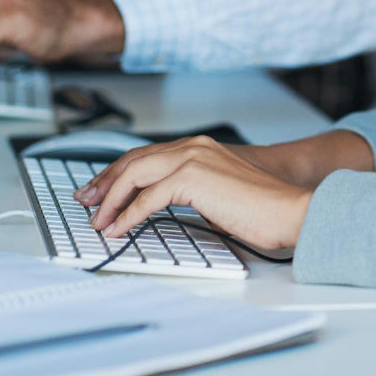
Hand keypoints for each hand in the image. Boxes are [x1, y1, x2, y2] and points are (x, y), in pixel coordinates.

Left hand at [73, 136, 312, 251]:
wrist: (289, 210)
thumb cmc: (261, 208)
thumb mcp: (218, 193)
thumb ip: (191, 190)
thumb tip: (160, 206)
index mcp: (198, 146)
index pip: (145, 154)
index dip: (118, 173)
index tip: (99, 190)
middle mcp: (192, 146)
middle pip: (132, 159)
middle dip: (104, 182)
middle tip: (86, 202)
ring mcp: (192, 158)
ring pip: (133, 174)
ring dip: (110, 200)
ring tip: (96, 220)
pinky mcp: (192, 178)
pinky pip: (146, 198)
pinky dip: (127, 216)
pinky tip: (117, 230)